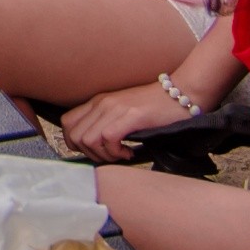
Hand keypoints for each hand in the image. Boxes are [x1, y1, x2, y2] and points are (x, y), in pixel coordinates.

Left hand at [61, 87, 184, 160]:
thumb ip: (107, 123)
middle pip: (74, 135)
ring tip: (121, 154)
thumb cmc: (155, 108)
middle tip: (109, 157)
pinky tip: (130, 152)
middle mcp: (102, 103)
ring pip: (88, 140)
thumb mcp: (123, 112)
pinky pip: (108, 139)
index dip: (76, 144)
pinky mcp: (130, 116)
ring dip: (104, 155)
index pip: (68, 124)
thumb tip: (95, 148)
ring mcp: (115, 108)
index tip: (95, 152)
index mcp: (98, 102)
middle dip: (90, 154)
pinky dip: (116, 153)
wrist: (181, 92)